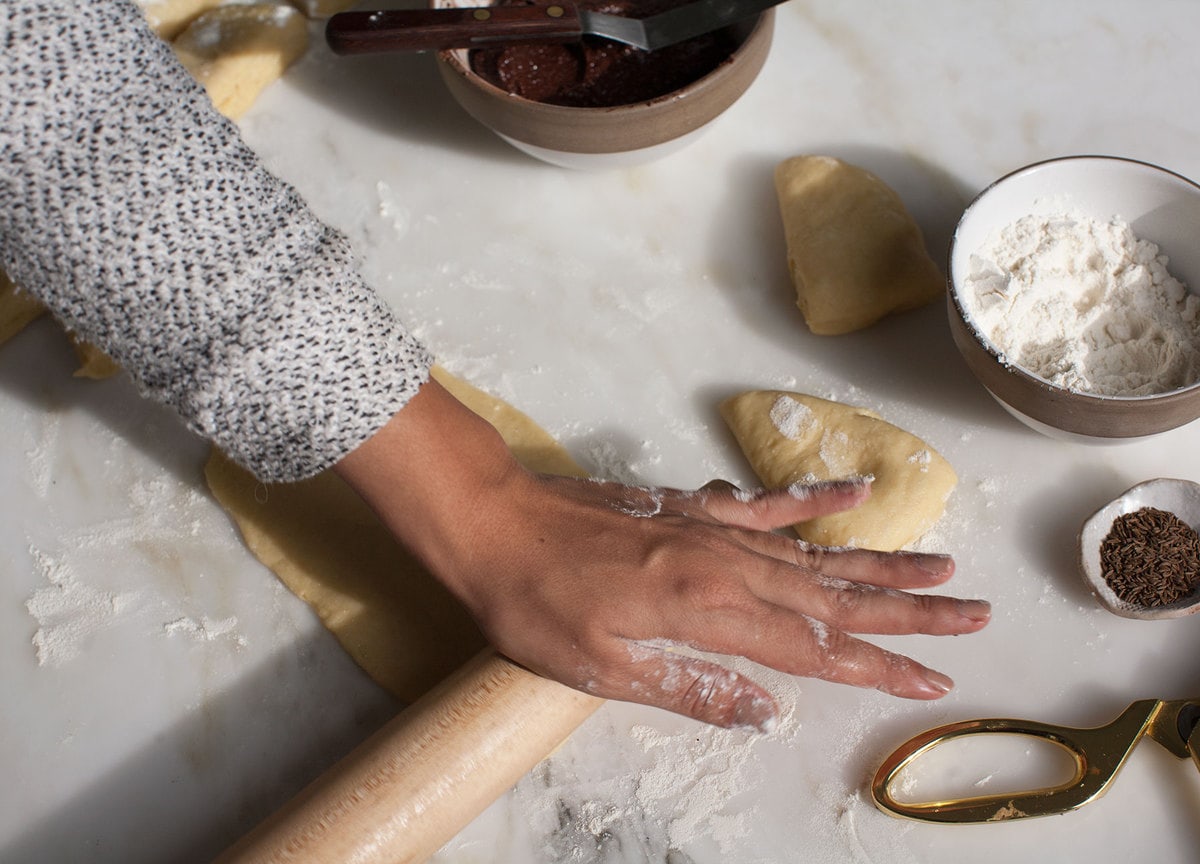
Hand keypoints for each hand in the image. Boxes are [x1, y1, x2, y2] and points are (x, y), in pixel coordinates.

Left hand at [336, 379, 990, 730]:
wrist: (493, 521)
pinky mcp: (694, 507)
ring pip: (815, 551)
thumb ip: (691, 689)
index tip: (934, 680)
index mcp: (706, 609)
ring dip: (880, 564)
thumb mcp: (600, 668)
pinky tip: (860, 493)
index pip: (812, 649)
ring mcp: (712, 529)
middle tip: (974, 616)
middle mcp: (724, 564)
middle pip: (833, 595)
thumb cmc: (533, 603)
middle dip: (907, 613)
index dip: (876, 669)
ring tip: (942, 568)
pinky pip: (768, 502)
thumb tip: (765, 715)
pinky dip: (817, 499)